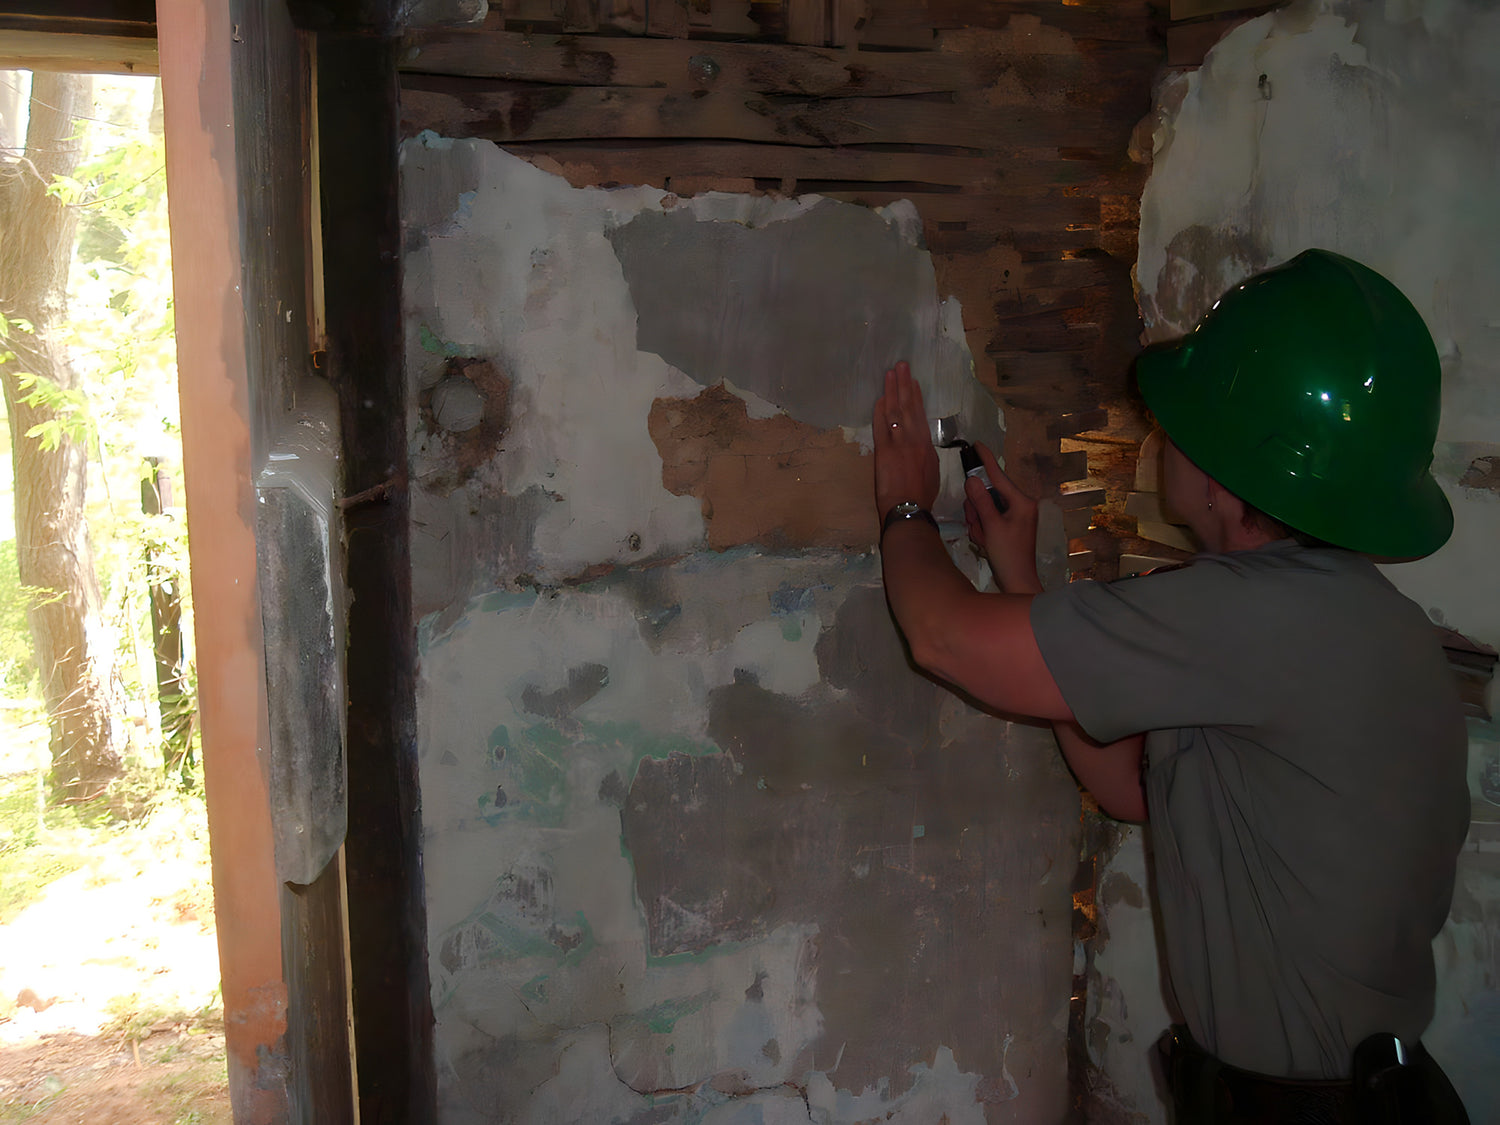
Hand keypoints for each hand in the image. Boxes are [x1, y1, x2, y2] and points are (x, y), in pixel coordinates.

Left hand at [872, 361, 939, 521]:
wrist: (909, 509)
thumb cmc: (921, 496)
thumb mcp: (932, 472)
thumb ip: (925, 455)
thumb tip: (921, 446)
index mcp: (926, 445)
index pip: (920, 415)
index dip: (916, 397)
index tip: (914, 382)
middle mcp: (914, 440)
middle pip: (909, 407)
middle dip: (905, 385)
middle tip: (901, 366)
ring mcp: (899, 444)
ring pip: (896, 412)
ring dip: (893, 391)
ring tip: (891, 373)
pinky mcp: (885, 451)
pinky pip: (882, 426)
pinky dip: (880, 411)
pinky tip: (880, 398)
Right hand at [962, 441, 1041, 593]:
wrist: (1018, 581)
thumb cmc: (1008, 555)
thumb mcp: (991, 526)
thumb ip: (981, 501)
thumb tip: (973, 479)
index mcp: (1021, 502)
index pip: (999, 476)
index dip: (986, 460)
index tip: (977, 444)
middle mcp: (1021, 505)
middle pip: (988, 493)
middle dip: (977, 509)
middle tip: (976, 524)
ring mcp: (1015, 516)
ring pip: (985, 507)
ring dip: (978, 521)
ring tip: (982, 536)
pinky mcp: (1009, 525)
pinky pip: (988, 518)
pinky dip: (982, 528)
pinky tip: (985, 541)